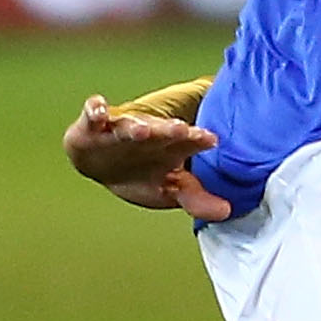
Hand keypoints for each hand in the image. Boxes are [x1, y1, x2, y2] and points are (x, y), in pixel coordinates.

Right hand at [64, 95, 229, 220]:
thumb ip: (196, 199)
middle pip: (162, 131)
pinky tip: (99, 110)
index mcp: (171, 148)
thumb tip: (226, 211)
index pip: (189, 142)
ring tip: (141, 130)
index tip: (211, 140)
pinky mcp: (94, 126)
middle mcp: (149, 134)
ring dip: (135, 126)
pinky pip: (94, 114)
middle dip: (170, 130)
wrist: (101, 165)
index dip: (199, 140)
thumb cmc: (142, 174)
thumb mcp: (169, 190)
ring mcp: (121, 128)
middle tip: (181, 129)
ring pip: (129, 125)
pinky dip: (95, 110)